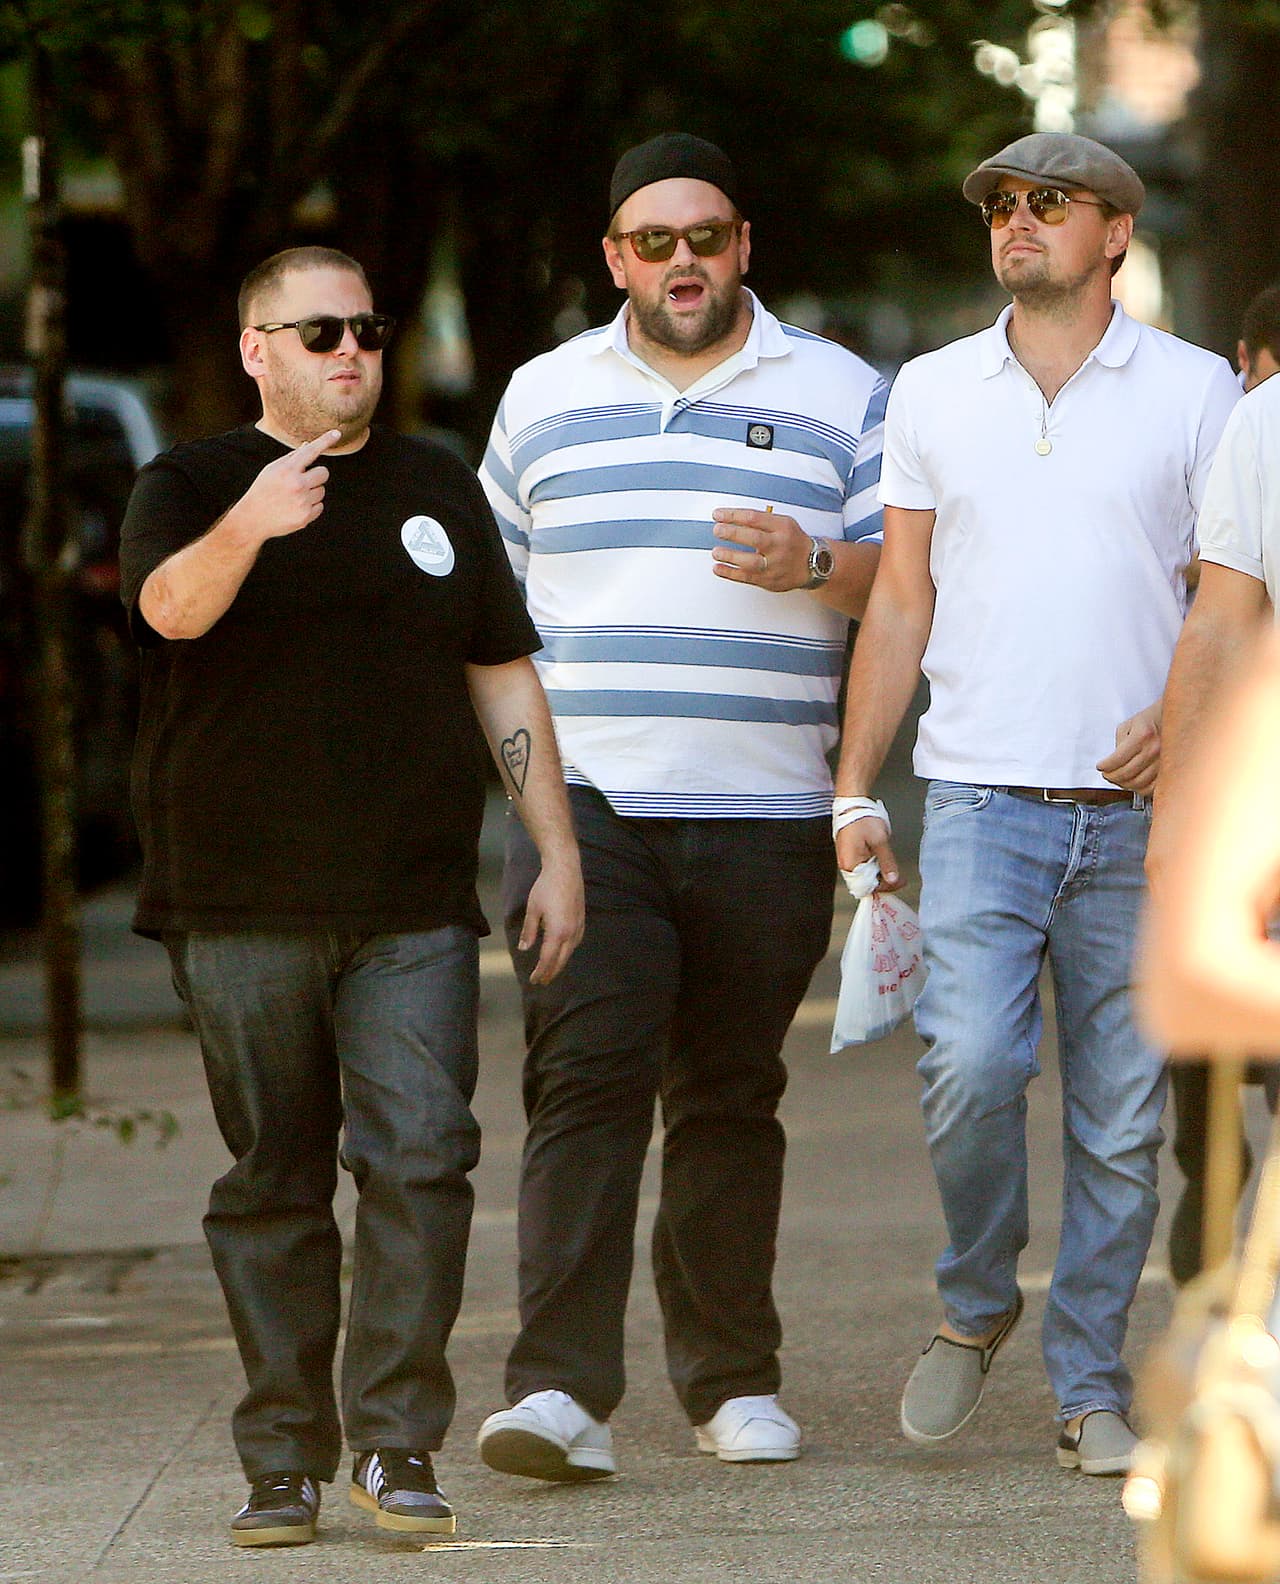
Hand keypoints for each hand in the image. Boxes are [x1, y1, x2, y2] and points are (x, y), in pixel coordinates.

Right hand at [235, 429, 340, 542]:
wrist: (253, 518)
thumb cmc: (263, 490)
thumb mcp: (272, 470)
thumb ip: (292, 458)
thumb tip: (308, 445)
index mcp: (287, 469)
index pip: (310, 451)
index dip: (325, 441)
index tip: (337, 433)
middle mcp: (297, 484)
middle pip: (324, 472)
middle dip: (316, 475)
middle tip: (302, 481)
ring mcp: (303, 501)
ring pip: (322, 490)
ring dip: (312, 492)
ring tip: (294, 497)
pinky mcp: (306, 516)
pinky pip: (320, 506)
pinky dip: (311, 507)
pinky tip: (296, 508)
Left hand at [519, 856, 584, 983]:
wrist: (565, 869)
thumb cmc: (546, 887)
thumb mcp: (533, 910)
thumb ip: (530, 931)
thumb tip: (525, 948)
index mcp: (557, 932)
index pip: (548, 959)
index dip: (540, 972)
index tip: (533, 980)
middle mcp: (571, 933)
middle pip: (561, 960)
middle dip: (551, 972)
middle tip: (542, 981)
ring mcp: (579, 926)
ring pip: (570, 952)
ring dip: (560, 962)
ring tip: (551, 969)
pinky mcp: (582, 920)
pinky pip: (575, 942)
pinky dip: (567, 951)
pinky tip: (562, 950)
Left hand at [711, 507, 813, 591]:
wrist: (813, 564)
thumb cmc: (792, 541)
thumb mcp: (783, 523)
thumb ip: (760, 521)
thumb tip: (730, 519)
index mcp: (782, 527)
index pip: (754, 518)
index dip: (733, 515)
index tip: (718, 515)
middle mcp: (780, 545)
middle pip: (754, 538)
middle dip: (732, 533)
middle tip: (717, 530)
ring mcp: (775, 564)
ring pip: (751, 561)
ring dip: (730, 556)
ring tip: (716, 552)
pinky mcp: (769, 580)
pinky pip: (747, 577)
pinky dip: (730, 573)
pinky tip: (717, 568)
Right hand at [834, 816, 901, 892]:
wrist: (852, 803)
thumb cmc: (863, 819)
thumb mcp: (880, 841)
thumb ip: (887, 863)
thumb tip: (893, 879)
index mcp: (851, 864)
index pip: (869, 886)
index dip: (886, 887)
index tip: (900, 882)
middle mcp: (846, 865)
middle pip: (865, 883)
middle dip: (883, 882)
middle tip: (900, 879)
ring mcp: (847, 859)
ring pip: (864, 876)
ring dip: (879, 875)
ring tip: (893, 870)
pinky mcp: (849, 853)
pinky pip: (861, 867)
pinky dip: (873, 868)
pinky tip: (882, 863)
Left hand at [1097, 703, 1160, 793]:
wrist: (1176, 719)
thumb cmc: (1151, 720)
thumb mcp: (1129, 725)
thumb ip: (1119, 743)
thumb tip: (1113, 762)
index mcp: (1142, 736)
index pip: (1117, 759)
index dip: (1105, 766)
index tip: (1100, 767)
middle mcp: (1154, 750)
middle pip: (1126, 774)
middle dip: (1111, 776)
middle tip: (1106, 774)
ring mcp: (1163, 761)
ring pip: (1138, 783)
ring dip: (1123, 784)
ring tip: (1118, 779)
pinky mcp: (1169, 770)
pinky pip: (1152, 788)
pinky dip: (1139, 789)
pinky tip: (1133, 783)